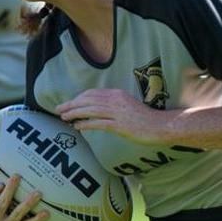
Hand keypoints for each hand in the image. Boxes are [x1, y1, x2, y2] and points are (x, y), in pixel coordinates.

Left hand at [56, 89, 170, 144]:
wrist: (162, 126)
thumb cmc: (147, 118)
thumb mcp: (129, 107)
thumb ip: (115, 106)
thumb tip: (99, 111)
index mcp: (118, 94)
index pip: (92, 93)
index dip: (78, 98)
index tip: (69, 103)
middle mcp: (116, 101)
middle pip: (87, 100)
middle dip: (71, 104)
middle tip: (59, 109)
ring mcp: (117, 113)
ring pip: (90, 110)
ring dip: (74, 113)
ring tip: (64, 117)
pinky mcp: (120, 125)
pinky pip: (98, 123)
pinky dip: (85, 124)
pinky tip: (77, 126)